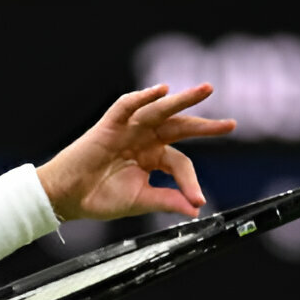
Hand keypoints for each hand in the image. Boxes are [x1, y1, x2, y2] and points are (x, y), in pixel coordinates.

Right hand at [36, 84, 235, 220]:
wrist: (69, 197)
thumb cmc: (100, 198)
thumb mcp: (140, 200)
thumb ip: (167, 200)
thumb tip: (196, 209)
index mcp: (152, 158)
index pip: (180, 162)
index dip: (191, 180)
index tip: (198, 199)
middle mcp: (144, 140)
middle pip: (179, 127)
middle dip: (204, 125)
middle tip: (230, 125)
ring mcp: (129, 129)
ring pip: (160, 110)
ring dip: (182, 99)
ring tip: (205, 90)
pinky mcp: (110, 124)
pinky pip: (129, 105)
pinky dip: (144, 96)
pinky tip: (161, 90)